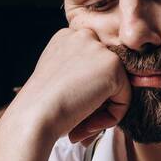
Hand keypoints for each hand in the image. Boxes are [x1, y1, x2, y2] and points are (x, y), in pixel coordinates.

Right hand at [10, 28, 131, 144]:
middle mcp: (83, 36)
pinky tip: (89, 122)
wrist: (34, 116)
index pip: (92, 65)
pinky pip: (125, 98)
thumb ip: (79, 76)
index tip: (70, 109)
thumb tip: (104, 91)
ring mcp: (99, 49)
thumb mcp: (57, 81)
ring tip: (82, 125)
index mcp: (66, 37)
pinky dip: (112, 117)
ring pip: (117, 87)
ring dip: (103, 111)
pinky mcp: (113, 66)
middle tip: (78, 123)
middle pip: (106, 74)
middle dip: (97, 101)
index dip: (85, 92)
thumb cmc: (40, 108)